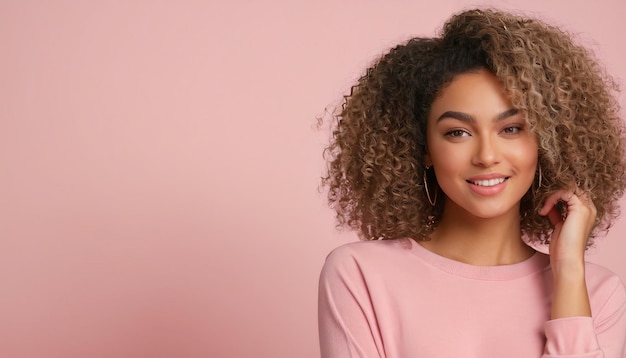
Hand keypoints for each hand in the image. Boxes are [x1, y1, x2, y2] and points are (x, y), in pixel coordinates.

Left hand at [539, 187, 594, 318]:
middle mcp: (589, 208)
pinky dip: (551, 199)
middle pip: (570, 188)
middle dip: (553, 194)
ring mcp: (586, 208)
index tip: (542, 207)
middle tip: (541, 205)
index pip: (570, 193)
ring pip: (567, 188)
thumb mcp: (558, 226)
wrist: (566, 259)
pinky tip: (544, 211)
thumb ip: (556, 214)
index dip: (555, 196)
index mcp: (585, 212)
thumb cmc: (561, 247)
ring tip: (543, 209)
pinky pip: (564, 192)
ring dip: (551, 196)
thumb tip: (547, 206)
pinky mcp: (580, 209)